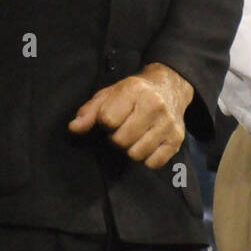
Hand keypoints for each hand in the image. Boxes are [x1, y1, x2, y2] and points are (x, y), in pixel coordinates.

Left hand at [69, 62, 194, 168]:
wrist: (169, 87)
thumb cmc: (133, 93)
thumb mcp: (109, 94)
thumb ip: (90, 111)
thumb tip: (74, 128)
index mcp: (134, 90)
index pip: (108, 119)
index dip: (104, 123)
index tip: (109, 119)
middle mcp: (155, 106)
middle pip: (121, 140)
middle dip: (116, 138)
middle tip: (121, 130)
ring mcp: (168, 124)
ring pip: (136, 154)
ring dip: (130, 149)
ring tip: (132, 137)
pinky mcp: (176, 140)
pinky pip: (153, 163)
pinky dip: (146, 159)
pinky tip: (145, 144)